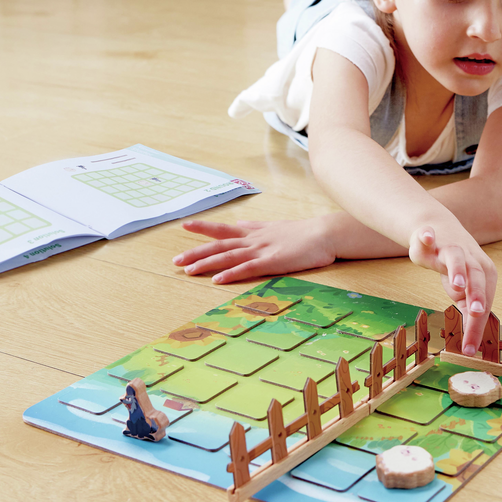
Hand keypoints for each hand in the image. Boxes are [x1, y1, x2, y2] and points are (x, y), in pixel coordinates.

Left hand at [173, 217, 335, 285]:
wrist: (326, 233)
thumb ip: (255, 226)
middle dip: (196, 251)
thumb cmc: (304, 233)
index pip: (224, 229)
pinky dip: (231, 273)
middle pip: (219, 244)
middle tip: (175, 260)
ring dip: (207, 262)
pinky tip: (218, 279)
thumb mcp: (275, 226)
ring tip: (187, 270)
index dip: (204, 227)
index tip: (185, 225)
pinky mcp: (273, 261)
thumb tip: (239, 222)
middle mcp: (254, 239)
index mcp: (255, 231)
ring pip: (228, 256)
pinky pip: (248, 268)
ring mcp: (262, 250)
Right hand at [408, 224, 496, 354]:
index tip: (470, 349)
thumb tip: (472, 331)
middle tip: (477, 313)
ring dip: (458, 270)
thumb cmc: (453, 264)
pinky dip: (427, 237)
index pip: (482, 304)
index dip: (476, 327)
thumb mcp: (462, 287)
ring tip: (457, 285)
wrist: (438, 228)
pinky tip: (427, 236)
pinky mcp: (430, 237)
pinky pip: (427, 236)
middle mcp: (470, 260)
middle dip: (478, 296)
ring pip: (458, 259)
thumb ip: (466, 304)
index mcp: (483, 275)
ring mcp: (451, 247)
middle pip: (477, 278)